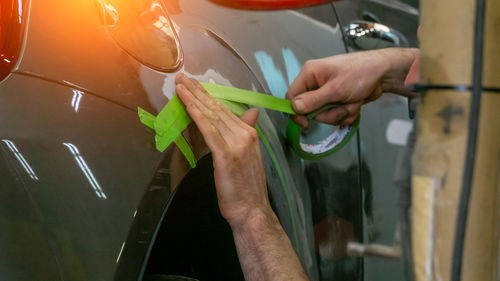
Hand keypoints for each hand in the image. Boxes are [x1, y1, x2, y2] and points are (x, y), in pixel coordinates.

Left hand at [175, 74, 272, 226]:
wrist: (252, 210)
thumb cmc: (247, 187)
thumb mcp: (250, 156)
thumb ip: (247, 132)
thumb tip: (252, 113)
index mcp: (249, 134)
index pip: (225, 110)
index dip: (208, 96)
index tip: (194, 84)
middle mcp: (244, 135)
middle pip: (216, 108)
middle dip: (198, 91)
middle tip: (182, 77)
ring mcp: (236, 144)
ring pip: (211, 116)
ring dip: (194, 99)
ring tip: (180, 86)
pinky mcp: (225, 155)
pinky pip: (209, 131)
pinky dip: (198, 116)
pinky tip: (188, 105)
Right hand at [286, 48, 418, 127]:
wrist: (383, 74)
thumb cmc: (360, 73)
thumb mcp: (336, 89)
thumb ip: (313, 100)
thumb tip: (293, 108)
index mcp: (310, 74)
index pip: (291, 97)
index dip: (297, 112)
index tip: (307, 123)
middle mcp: (315, 83)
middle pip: (309, 110)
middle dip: (328, 113)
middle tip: (341, 105)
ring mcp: (326, 93)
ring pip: (324, 115)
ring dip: (340, 113)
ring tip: (351, 102)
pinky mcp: (336, 100)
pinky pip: (335, 115)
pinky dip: (347, 113)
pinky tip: (355, 103)